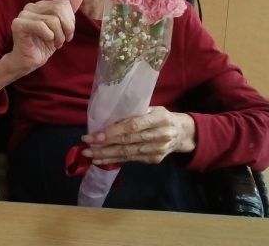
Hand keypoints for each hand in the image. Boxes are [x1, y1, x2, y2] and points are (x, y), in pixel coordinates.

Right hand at [7, 0, 83, 75]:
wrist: (27, 62)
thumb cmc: (42, 46)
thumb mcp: (61, 28)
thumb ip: (68, 12)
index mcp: (40, 5)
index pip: (63, 4)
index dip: (70, 20)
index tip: (68, 34)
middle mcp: (31, 7)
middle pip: (59, 9)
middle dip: (67, 27)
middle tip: (64, 40)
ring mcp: (23, 15)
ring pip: (52, 20)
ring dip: (58, 36)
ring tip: (55, 44)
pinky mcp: (19, 25)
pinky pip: (41, 26)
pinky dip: (49, 36)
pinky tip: (47, 41)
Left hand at [80, 106, 195, 165]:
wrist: (182, 133)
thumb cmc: (161, 117)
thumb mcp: (152, 108)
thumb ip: (134, 112)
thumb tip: (107, 118)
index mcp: (159, 118)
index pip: (132, 126)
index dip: (113, 132)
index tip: (95, 135)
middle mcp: (160, 135)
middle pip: (128, 142)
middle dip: (105, 145)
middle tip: (86, 145)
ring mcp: (158, 150)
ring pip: (128, 154)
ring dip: (106, 155)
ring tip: (89, 155)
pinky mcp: (154, 160)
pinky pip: (131, 160)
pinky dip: (114, 160)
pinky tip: (101, 160)